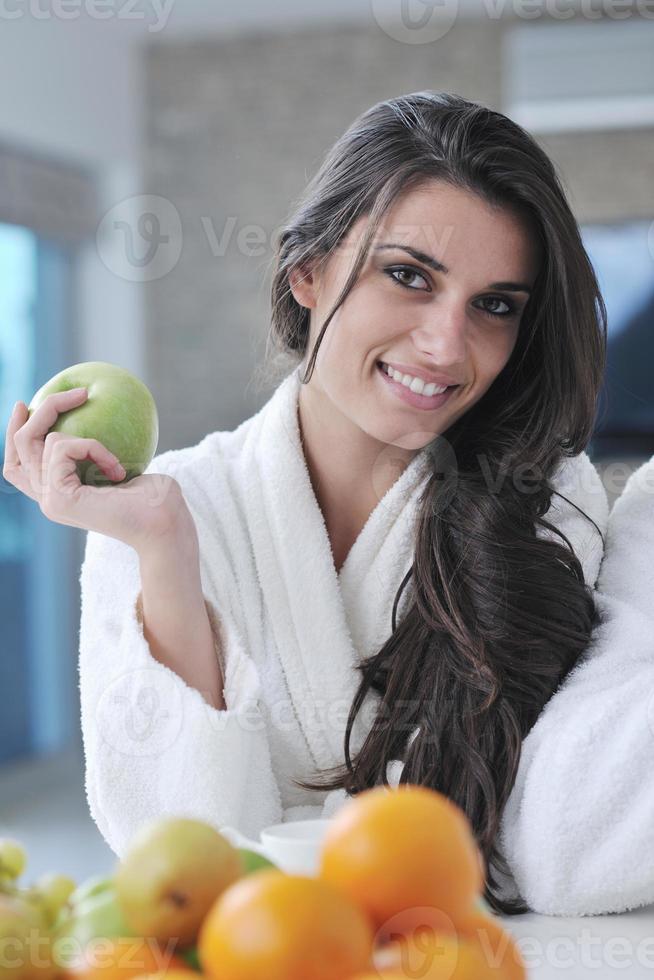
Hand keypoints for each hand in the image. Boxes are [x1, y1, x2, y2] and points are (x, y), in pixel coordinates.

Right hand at [3, 388, 192, 552]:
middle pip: (21, 446)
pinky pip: (63, 446)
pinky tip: (116, 472)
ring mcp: (49, 500)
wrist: (164, 525)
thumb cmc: (155, 499)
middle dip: (43, 412)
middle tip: (79, 394)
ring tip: (115, 464)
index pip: (16, 466)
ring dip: (88, 440)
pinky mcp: (57, 496)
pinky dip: (93, 447)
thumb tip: (91, 416)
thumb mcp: (120, 467)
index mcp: (58, 495)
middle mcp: (47, 500)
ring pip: (45, 439)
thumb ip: (96, 454)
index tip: (26, 404)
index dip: (13, 433)